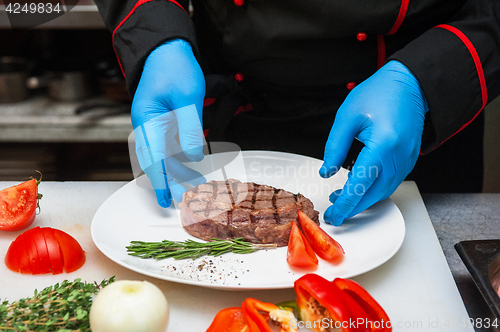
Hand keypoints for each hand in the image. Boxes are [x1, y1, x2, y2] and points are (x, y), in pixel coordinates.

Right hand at [131, 39, 205, 207]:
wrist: (166, 48)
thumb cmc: (173, 67)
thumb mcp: (186, 97)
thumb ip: (190, 128)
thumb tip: (193, 156)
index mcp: (147, 121)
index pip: (152, 159)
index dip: (159, 182)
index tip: (166, 200)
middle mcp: (148, 126)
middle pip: (157, 162)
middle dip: (170, 182)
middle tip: (183, 200)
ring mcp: (155, 125)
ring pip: (166, 155)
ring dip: (179, 170)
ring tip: (196, 184)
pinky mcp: (165, 122)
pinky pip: (172, 145)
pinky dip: (183, 156)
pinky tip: (194, 164)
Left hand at [320, 60, 428, 224]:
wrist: (410, 83)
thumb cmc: (381, 93)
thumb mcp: (348, 116)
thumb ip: (335, 146)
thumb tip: (328, 171)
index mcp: (383, 145)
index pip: (360, 184)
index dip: (345, 203)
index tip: (333, 214)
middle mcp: (399, 157)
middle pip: (374, 194)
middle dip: (353, 208)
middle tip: (334, 212)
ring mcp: (407, 160)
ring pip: (384, 192)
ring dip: (363, 200)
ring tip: (341, 197)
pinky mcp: (409, 159)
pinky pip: (391, 182)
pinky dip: (374, 190)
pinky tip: (359, 186)